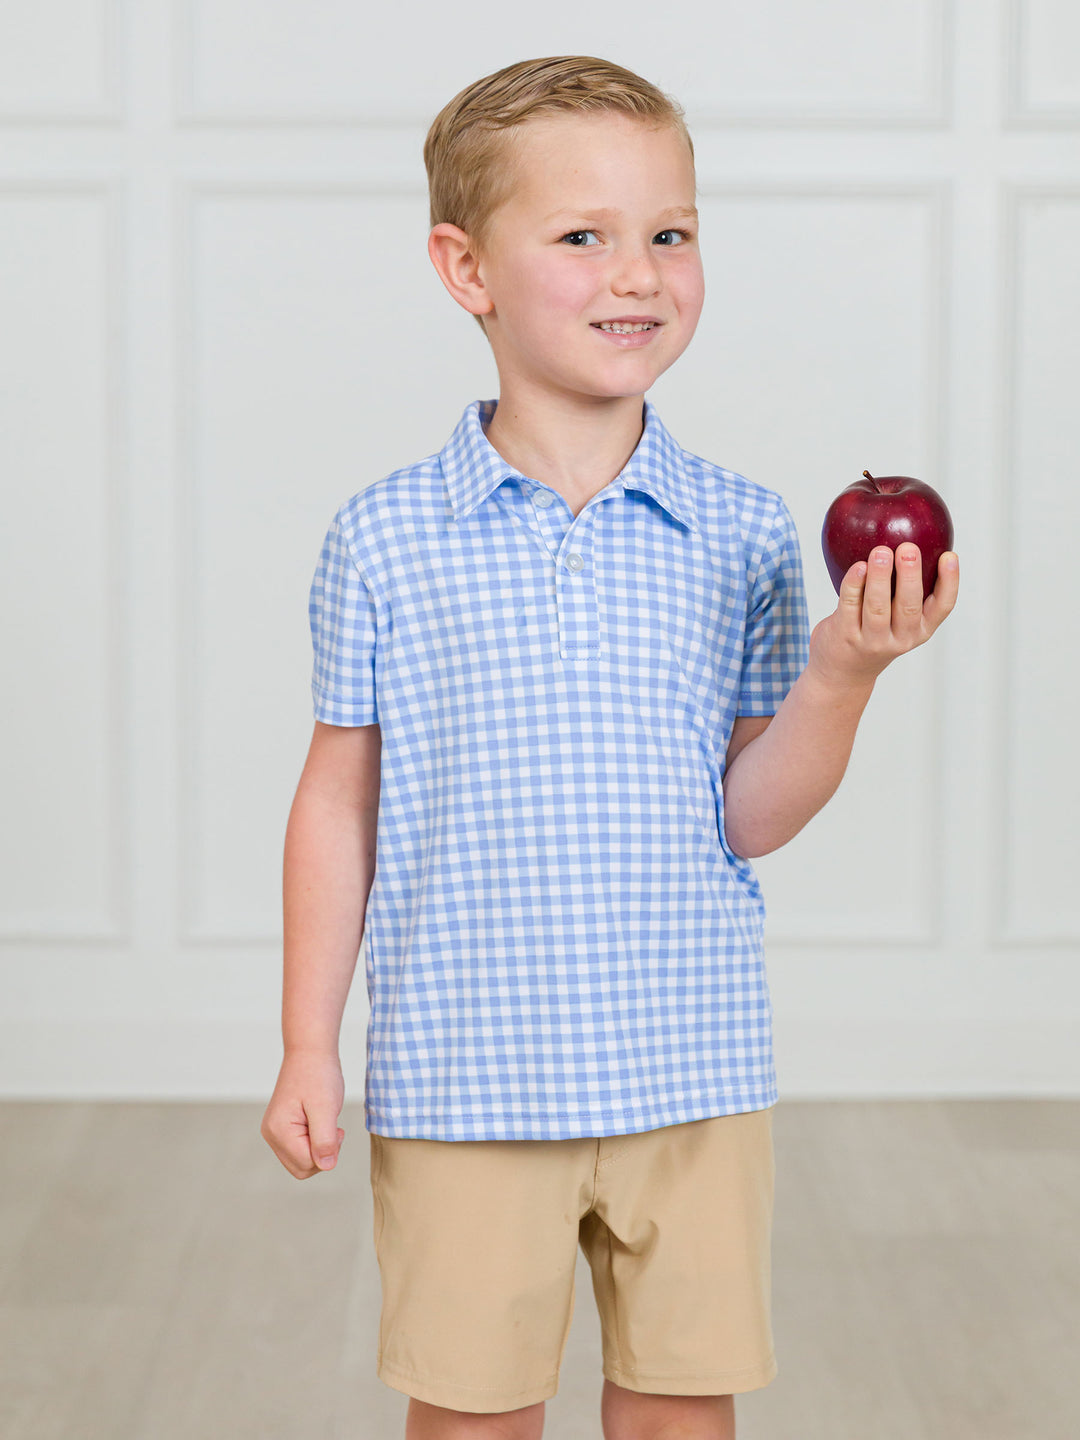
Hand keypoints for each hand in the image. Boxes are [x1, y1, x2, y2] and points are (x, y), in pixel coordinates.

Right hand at [260, 1050, 345, 1179]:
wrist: (310, 1051)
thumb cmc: (318, 1075)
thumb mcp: (326, 1108)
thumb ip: (325, 1140)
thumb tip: (326, 1166)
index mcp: (279, 1131)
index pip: (307, 1164)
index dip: (327, 1151)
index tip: (336, 1127)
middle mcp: (271, 1134)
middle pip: (302, 1167)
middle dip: (322, 1153)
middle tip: (333, 1127)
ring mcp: (275, 1131)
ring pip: (302, 1160)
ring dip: (319, 1146)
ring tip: (325, 1121)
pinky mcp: (282, 1128)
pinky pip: (300, 1148)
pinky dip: (314, 1140)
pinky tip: (319, 1121)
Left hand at [808, 542, 959, 691]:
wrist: (843, 672)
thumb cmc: (875, 632)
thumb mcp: (899, 620)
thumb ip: (906, 589)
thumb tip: (916, 533)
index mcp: (921, 630)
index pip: (943, 607)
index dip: (950, 582)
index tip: (949, 555)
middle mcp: (901, 638)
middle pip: (909, 606)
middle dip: (909, 575)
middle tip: (908, 547)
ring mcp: (872, 640)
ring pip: (877, 607)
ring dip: (879, 577)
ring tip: (880, 551)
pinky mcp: (846, 636)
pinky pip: (850, 606)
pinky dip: (853, 585)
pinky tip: (857, 567)